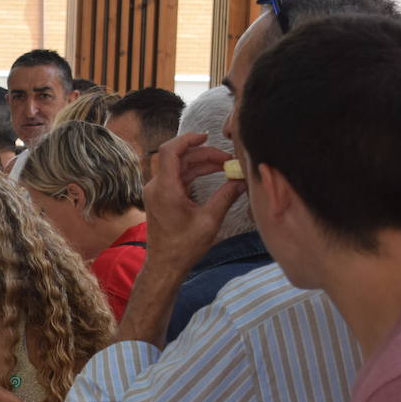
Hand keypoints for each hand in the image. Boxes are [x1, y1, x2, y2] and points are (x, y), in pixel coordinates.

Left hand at [142, 132, 245, 279]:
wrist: (165, 265)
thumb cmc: (184, 247)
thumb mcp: (210, 220)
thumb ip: (227, 196)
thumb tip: (243, 180)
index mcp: (165, 190)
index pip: (170, 151)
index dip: (188, 139)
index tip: (207, 136)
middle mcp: (156, 187)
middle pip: (179, 157)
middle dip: (204, 154)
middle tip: (228, 159)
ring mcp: (156, 192)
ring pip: (179, 166)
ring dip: (201, 163)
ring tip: (226, 166)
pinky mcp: (160, 197)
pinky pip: (177, 177)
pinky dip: (194, 173)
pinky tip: (213, 174)